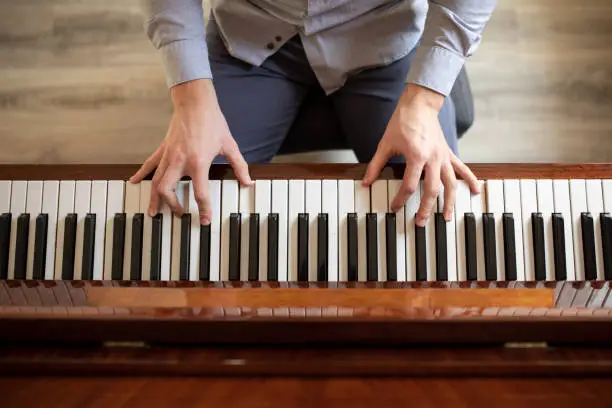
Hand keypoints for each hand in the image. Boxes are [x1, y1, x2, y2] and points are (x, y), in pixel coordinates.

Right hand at [130, 79, 252, 224]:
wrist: (195, 102)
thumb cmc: (212, 122)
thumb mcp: (229, 145)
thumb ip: (240, 166)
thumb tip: (248, 182)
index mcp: (198, 162)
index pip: (200, 193)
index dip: (204, 209)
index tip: (205, 220)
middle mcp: (180, 161)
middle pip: (169, 190)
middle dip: (172, 205)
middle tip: (179, 214)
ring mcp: (169, 155)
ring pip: (156, 181)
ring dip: (155, 198)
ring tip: (153, 211)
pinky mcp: (163, 148)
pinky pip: (150, 164)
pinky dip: (142, 174)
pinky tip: (134, 182)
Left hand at [362, 84, 479, 226]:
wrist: (420, 104)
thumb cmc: (402, 122)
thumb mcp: (385, 144)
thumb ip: (376, 165)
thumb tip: (366, 182)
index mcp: (416, 156)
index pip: (409, 185)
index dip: (400, 199)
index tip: (394, 208)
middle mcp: (433, 158)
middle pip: (432, 189)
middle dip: (426, 208)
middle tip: (420, 222)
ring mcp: (443, 156)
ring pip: (450, 184)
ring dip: (449, 202)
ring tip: (447, 217)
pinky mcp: (448, 153)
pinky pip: (462, 169)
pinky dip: (469, 180)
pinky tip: (475, 191)